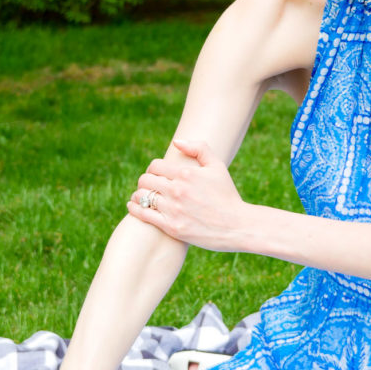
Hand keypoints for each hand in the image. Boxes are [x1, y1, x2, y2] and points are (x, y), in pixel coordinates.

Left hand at [129, 139, 250, 251]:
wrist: (236, 225)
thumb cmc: (227, 195)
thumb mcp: (217, 166)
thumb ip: (198, 148)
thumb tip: (176, 142)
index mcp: (186, 173)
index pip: (155, 166)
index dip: (152, 169)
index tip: (155, 174)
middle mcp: (177, 190)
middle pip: (145, 179)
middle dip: (145, 181)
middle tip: (148, 186)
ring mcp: (173, 209)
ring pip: (142, 196)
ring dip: (138, 194)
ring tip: (140, 196)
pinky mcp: (171, 227)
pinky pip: (143, 214)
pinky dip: (134, 208)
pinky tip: (134, 206)